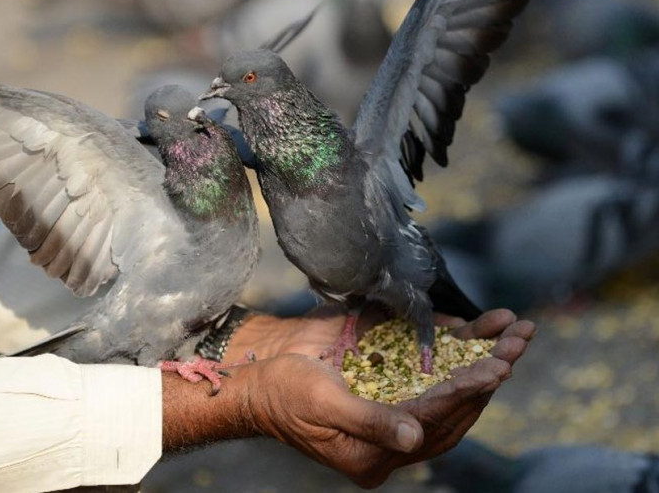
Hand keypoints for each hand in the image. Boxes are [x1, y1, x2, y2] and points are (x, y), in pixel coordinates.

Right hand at [240, 309, 532, 486]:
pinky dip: (459, 343)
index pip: (433, 423)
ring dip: (485, 356)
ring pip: (451, 382)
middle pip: (454, 405)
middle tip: (519, 344)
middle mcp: (393, 429)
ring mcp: (395, 399)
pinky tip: (483, 326)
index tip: (492, 370)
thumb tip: (416, 435)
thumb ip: (369, 422)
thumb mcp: (322, 406)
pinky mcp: (391, 373)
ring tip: (518, 331)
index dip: (462, 395)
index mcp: (376, 453)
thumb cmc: (282, 393)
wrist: (259, 371)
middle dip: (488, 373)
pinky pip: (432, 361)